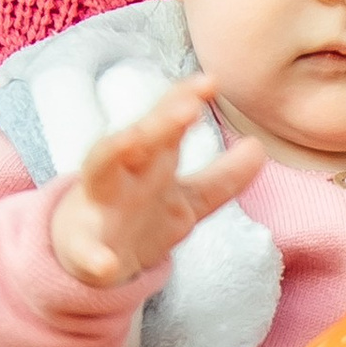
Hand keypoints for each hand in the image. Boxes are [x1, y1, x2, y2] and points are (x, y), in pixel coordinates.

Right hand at [51, 78, 264, 288]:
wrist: (87, 256)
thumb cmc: (137, 214)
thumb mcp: (187, 200)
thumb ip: (222, 177)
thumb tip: (259, 148)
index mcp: (149, 161)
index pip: (167, 124)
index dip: (186, 100)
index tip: (211, 82)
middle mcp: (122, 174)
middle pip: (140, 139)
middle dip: (161, 122)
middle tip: (189, 107)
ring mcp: (100, 209)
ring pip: (103, 170)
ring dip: (115, 151)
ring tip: (130, 139)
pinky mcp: (86, 250)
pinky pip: (89, 254)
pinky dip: (96, 258)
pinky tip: (106, 265)